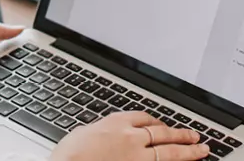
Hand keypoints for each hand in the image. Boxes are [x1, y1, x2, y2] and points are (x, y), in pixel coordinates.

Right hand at [51, 112, 209, 160]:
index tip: (162, 124)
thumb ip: (104, 131)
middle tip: (194, 135)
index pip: (143, 117)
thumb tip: (108, 134)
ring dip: (188, 150)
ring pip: (170, 150)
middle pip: (162, 132)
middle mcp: (131, 137)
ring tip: (201, 149)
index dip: (156, 121)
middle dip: (180, 133)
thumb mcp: (87, 132)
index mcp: (116, 122)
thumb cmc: (72, 152)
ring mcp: (138, 156)